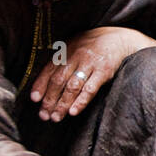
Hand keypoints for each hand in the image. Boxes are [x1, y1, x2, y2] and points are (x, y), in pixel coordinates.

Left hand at [30, 27, 155, 121]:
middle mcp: (75, 56)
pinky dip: (81, 101)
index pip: (48, 70)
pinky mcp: (104, 71)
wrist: (120, 38)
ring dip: (62, 104)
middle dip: (49, 99)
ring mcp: (89, 63)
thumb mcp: (75, 46)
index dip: (40, 85)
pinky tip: (74, 112)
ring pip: (72, 86)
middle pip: (58, 81)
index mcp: (66, 51)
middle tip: (44, 115)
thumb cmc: (94, 45)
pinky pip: (90, 88)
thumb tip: (45, 82)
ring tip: (56, 117)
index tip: (34, 100)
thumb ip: (61, 61)